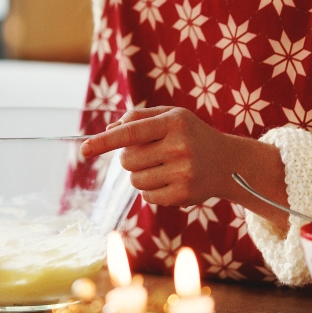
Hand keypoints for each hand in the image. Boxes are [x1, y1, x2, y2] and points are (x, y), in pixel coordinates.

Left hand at [80, 106, 221, 206]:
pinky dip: (151, 190)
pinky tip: (169, 180)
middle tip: (151, 153)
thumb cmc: (191, 135)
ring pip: (135, 180)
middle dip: (130, 158)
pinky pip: (147, 196)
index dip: (104, 141)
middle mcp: (179, 146)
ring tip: (162, 166)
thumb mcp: (171, 116)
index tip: (83, 149)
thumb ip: (139, 118)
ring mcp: (183, 173)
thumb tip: (109, 130)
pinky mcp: (184, 195)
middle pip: (127, 160)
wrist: (228, 163)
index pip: (130, 133)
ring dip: (141, 174)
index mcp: (174, 122)